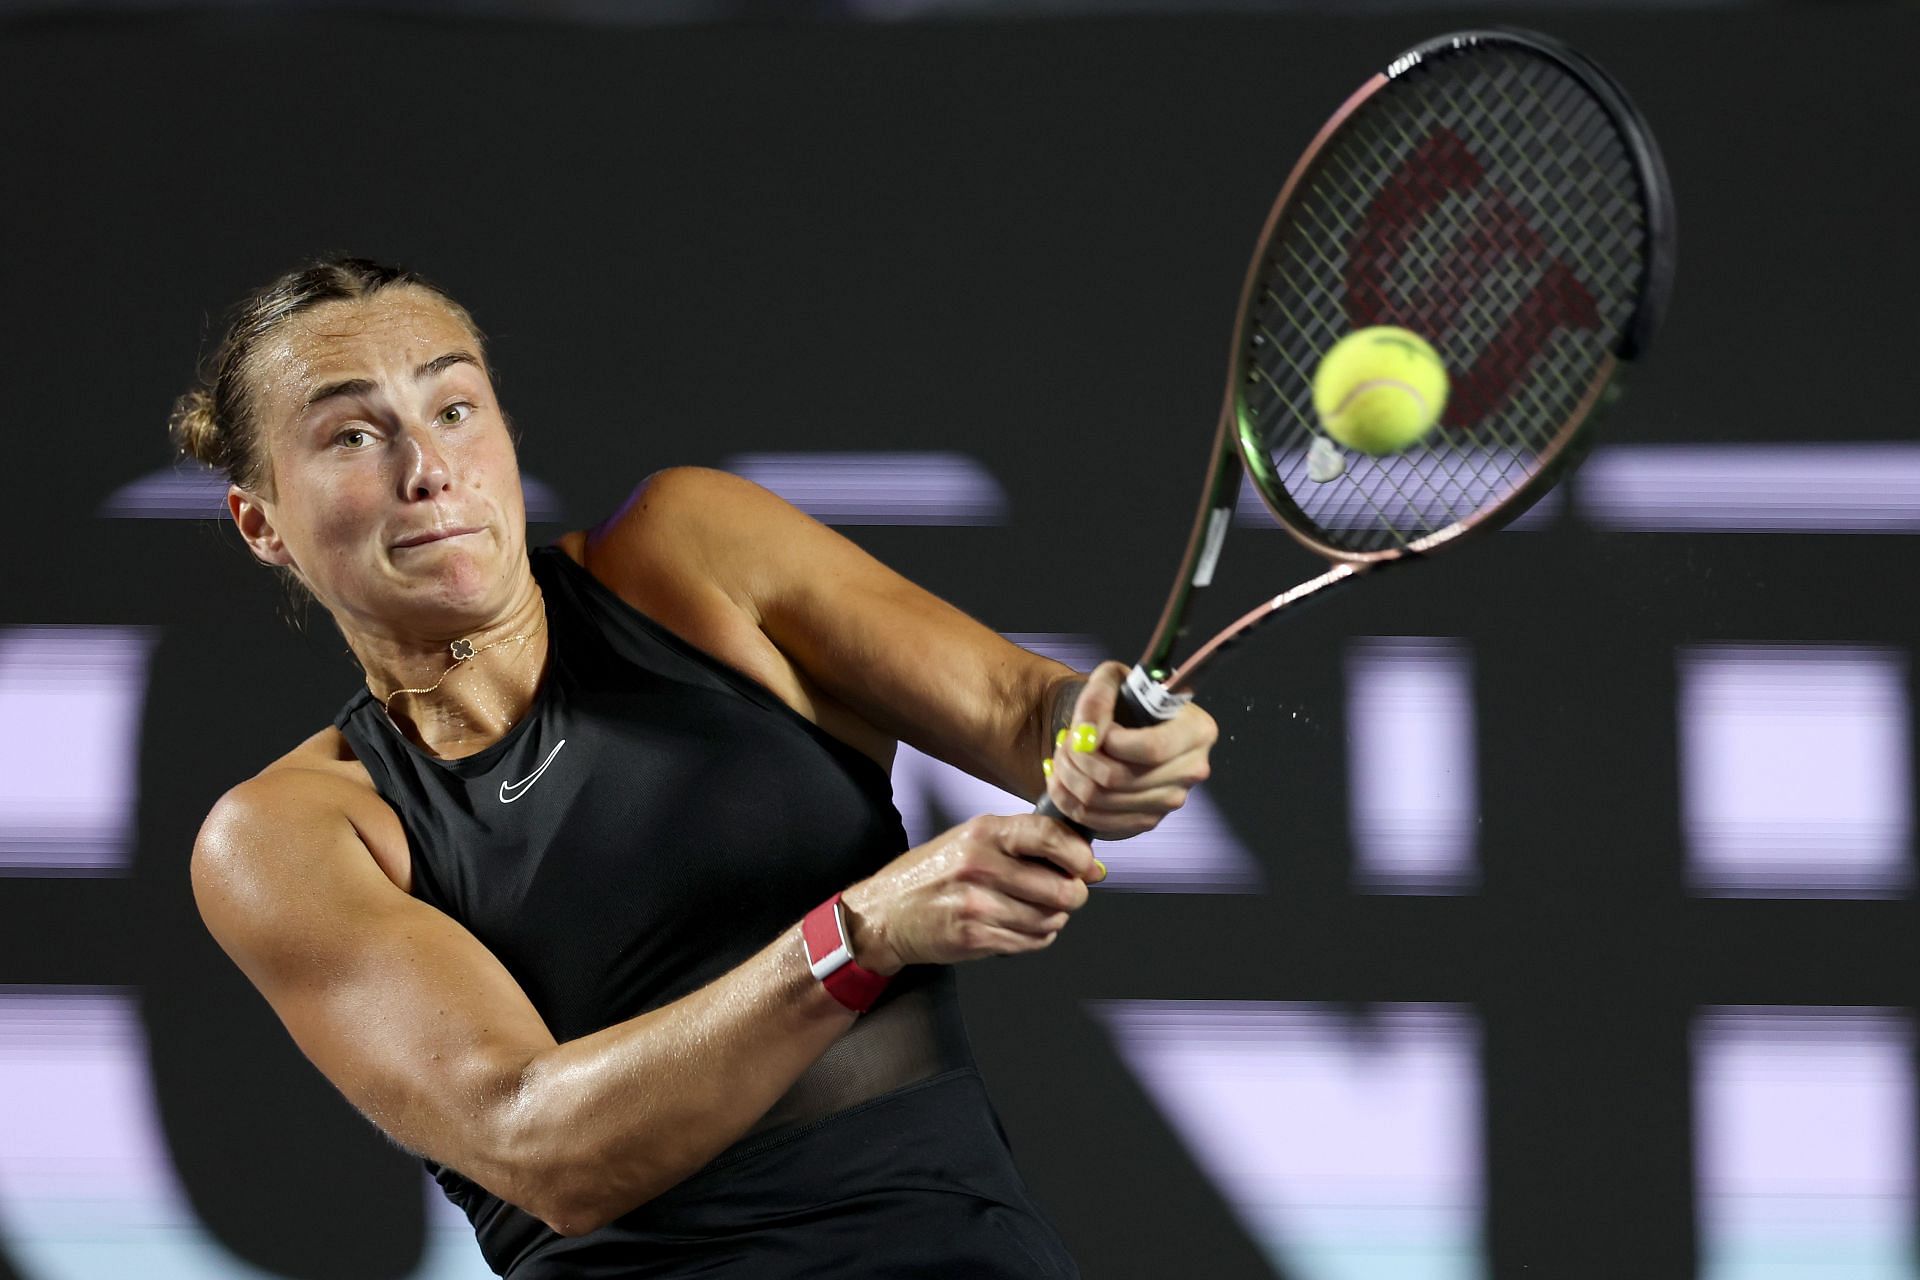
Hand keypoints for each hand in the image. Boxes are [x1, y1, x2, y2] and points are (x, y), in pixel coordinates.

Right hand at [838, 815, 1103, 973]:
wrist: (886, 913)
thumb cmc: (935, 874)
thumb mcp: (972, 839)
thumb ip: (1025, 843)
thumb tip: (1087, 862)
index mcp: (984, 832)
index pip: (1050, 836)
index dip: (1079, 855)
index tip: (1088, 866)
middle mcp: (980, 864)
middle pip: (1060, 887)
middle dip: (1073, 895)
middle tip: (1068, 894)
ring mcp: (977, 904)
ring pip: (1050, 919)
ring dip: (1055, 919)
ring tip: (1038, 911)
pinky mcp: (974, 936)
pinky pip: (1031, 942)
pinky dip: (1037, 937)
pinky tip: (1021, 927)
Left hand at [1043, 660, 1216, 839]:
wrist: (1122, 726)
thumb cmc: (1123, 701)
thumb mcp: (1111, 680)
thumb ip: (1098, 698)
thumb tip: (1088, 736)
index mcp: (1196, 731)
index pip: (1151, 748)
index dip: (1109, 742)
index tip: (1090, 729)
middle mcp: (1191, 769)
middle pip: (1120, 778)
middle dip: (1078, 759)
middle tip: (1066, 743)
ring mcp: (1171, 800)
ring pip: (1104, 800)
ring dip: (1070, 778)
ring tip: (1064, 758)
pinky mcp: (1148, 820)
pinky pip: (1101, 822)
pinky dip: (1072, 802)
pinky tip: (1066, 782)